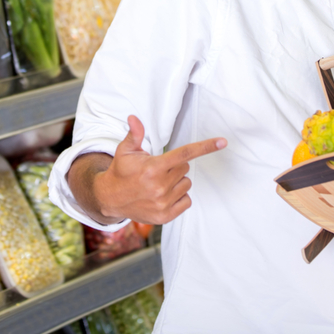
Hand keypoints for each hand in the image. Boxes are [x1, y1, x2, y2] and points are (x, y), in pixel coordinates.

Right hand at [93, 115, 226, 224]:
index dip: (205, 147)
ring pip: (186, 184)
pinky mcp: (165, 216)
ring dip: (176, 182)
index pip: (185, 154)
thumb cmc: (121, 172)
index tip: (223, 142)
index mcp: (153, 168)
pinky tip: (162, 195)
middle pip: (185, 168)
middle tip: (157, 170)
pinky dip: (179, 197)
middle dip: (174, 166)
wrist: (111, 199)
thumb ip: (135, 134)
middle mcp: (160, 186)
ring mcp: (163, 203)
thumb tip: (134, 118)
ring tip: (157, 183)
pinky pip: (186, 200)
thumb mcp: (125, 151)